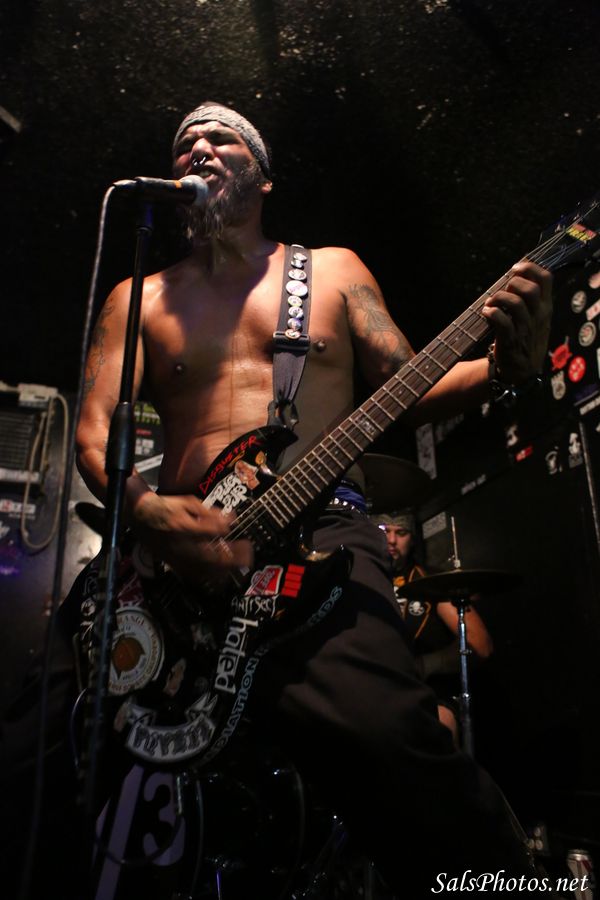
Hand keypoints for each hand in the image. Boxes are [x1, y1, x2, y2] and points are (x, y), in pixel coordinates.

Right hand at [131, 491, 252, 579]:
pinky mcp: (174, 564)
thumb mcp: (188, 502)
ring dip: (225, 569)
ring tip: (240, 564)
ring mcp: (175, 557)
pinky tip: (223, 575)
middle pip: (209, 557)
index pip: (207, 531)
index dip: (223, 530)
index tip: (235, 526)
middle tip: (247, 553)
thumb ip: (209, 512)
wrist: (141, 516)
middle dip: (231, 558)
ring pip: (203, 570)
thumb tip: (230, 520)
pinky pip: (194, 575)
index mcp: (181, 525)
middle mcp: (178, 545)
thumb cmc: (166, 507)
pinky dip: (211, 577)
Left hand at [481, 259, 552, 383]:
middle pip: (530, 289)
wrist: (522, 370)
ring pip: (515, 303)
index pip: (546, 278)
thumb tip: (516, 275)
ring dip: (498, 298)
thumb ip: (531, 299)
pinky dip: (491, 313)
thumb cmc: (525, 338)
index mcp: (545, 307)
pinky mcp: (510, 340)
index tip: (515, 269)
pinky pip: (502, 320)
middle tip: (503, 290)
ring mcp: (525, 329)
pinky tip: (486, 313)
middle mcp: (538, 316)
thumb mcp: (537, 318)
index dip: (530, 268)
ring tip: (490, 303)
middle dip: (513, 284)